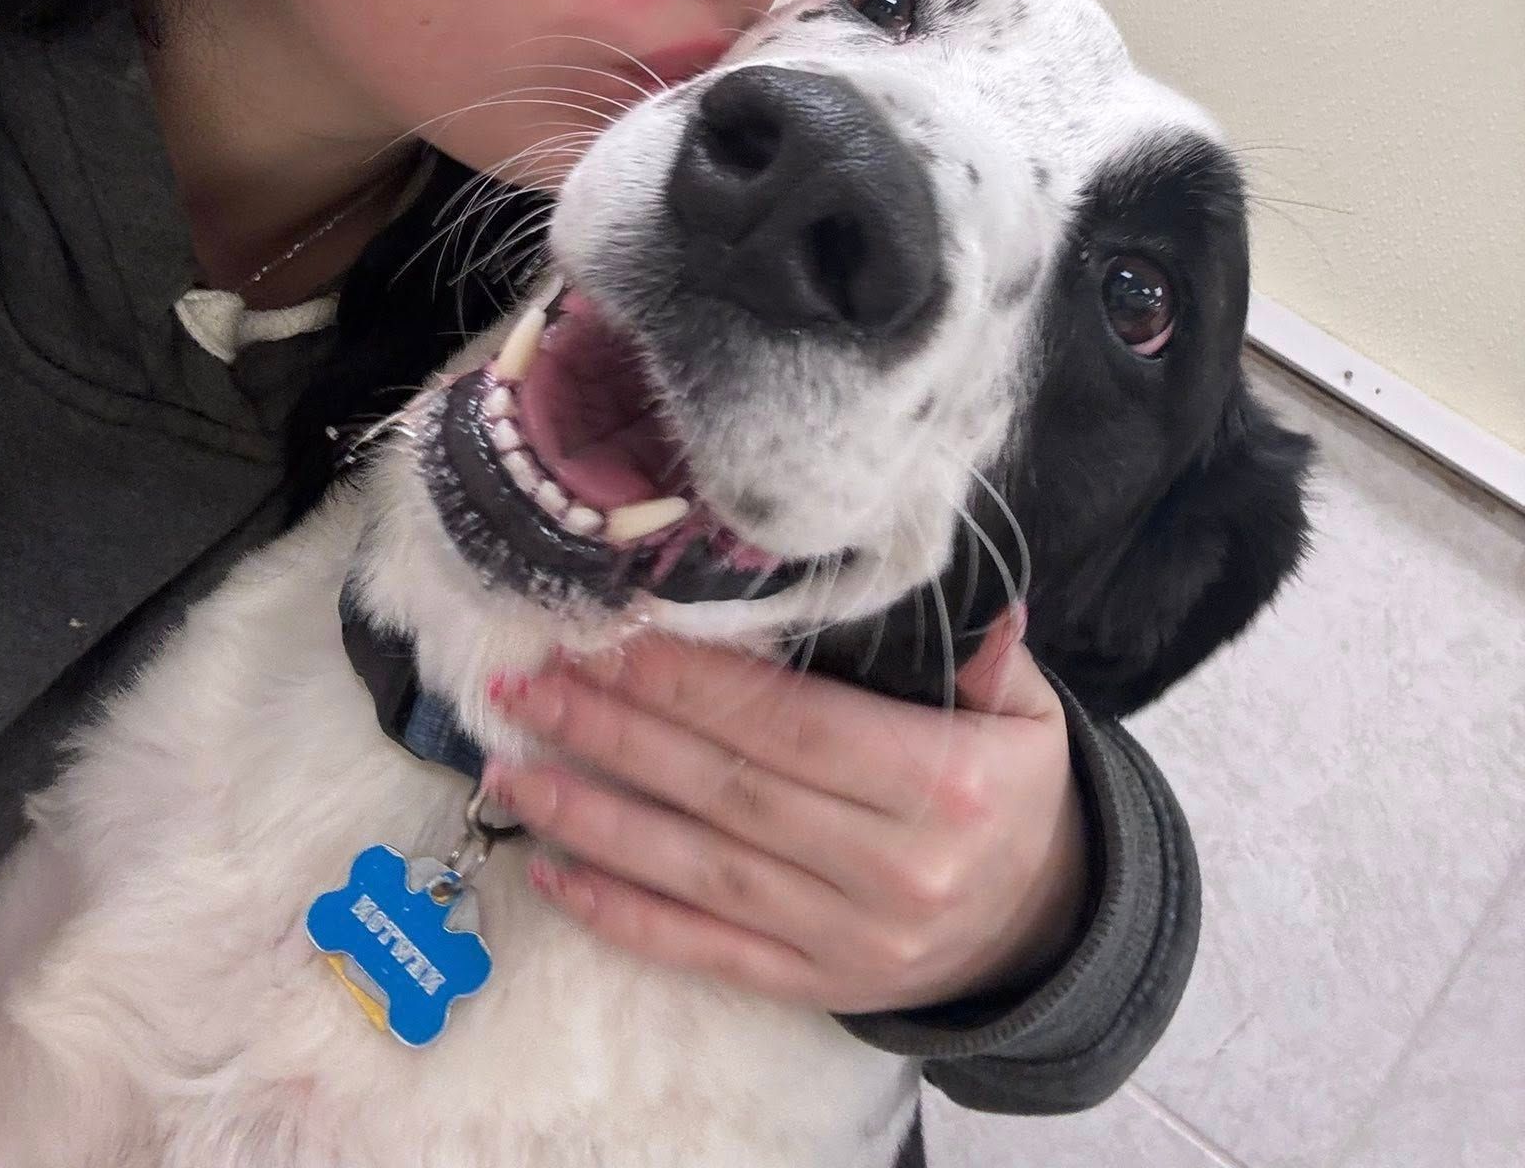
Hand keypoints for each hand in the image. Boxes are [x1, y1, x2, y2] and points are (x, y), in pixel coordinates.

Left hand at [483, 607, 1088, 1013]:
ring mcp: (848, 938)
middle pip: (726, 789)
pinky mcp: (816, 985)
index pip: (790, 723)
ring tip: (513, 769)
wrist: (1044, 927)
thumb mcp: (1027, 711)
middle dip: (617, 732)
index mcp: (939, 782)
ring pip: (699, 872)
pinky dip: (625, 915)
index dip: (693, 680)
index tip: (611, 635)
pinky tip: (554, 872)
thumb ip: (983, 647)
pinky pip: (706, 951)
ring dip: (594, 818)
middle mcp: (890, 867)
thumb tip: (938, 572)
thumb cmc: (1012, 790)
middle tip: (530, 686)